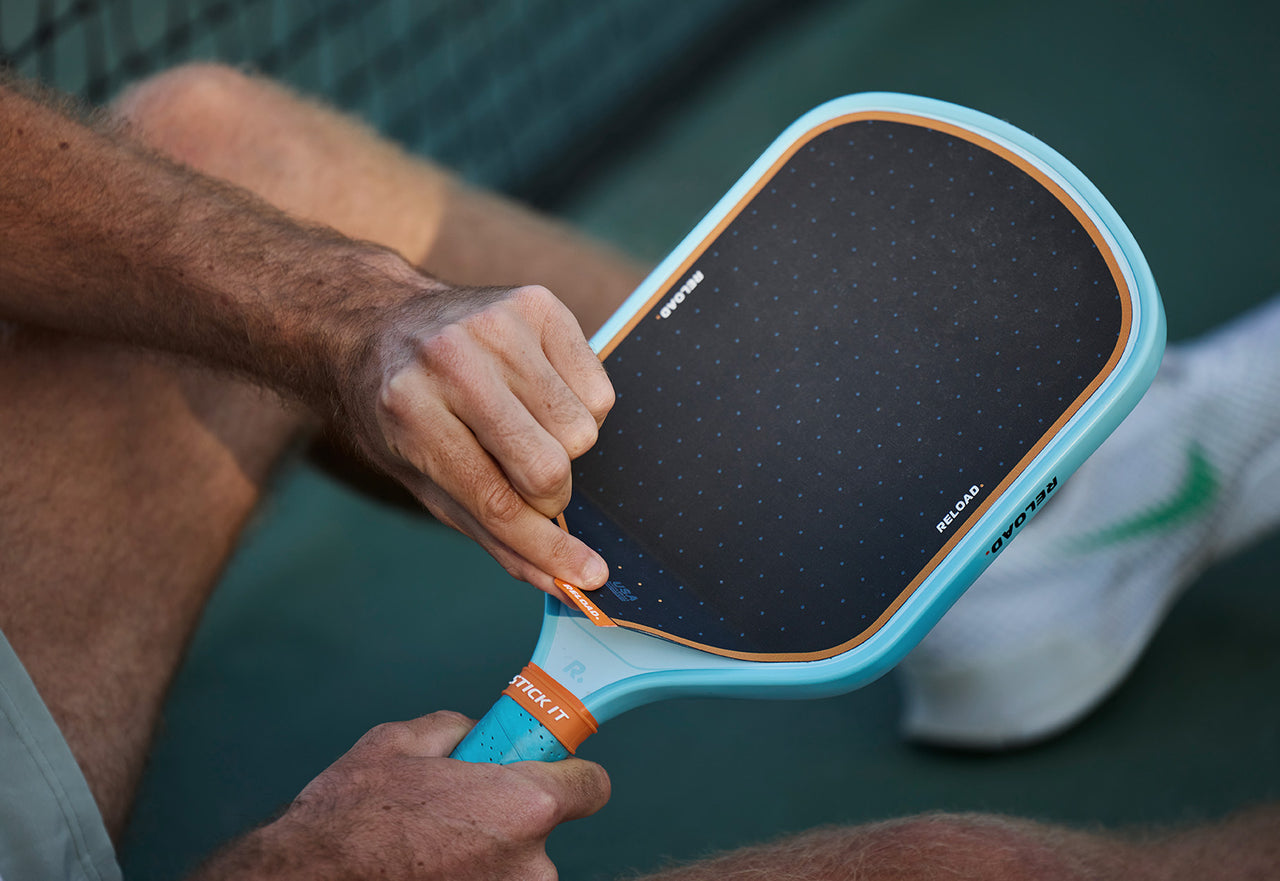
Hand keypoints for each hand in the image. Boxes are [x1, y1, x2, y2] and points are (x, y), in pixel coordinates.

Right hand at [192, 711, 610, 880]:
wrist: (306, 880)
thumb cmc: (349, 819)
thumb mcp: (400, 742)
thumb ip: (456, 730)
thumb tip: (474, 734)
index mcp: (525, 804)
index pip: (592, 786)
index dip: (569, 776)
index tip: (550, 774)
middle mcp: (530, 863)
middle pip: (544, 833)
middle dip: (509, 823)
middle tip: (457, 819)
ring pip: (515, 870)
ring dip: (485, 861)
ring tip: (429, 851)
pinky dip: (466, 880)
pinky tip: (425, 870)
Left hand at [331, 272, 613, 593]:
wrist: (377, 323)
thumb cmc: (401, 415)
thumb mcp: (423, 481)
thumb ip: (495, 533)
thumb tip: (565, 580)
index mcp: (410, 409)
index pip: (496, 499)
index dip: (546, 547)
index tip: (588, 575)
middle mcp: (454, 358)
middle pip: (548, 465)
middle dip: (548, 494)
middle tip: (524, 483)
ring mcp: (499, 323)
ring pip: (582, 429)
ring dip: (562, 447)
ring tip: (520, 427)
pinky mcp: (539, 304)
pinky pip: (599, 391)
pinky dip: (578, 409)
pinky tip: (537, 395)